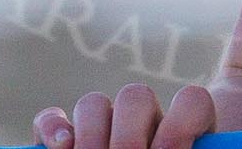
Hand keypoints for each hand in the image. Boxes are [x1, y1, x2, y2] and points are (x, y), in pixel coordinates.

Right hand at [34, 83, 215, 148]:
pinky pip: (51, 120)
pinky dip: (52, 129)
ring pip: (93, 104)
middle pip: (135, 96)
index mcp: (183, 128)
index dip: (181, 124)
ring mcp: (105, 126)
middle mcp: (143, 120)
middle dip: (129, 137)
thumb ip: (182, 145)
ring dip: (92, 137)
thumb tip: (168, 145)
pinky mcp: (66, 140)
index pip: (191, 101)